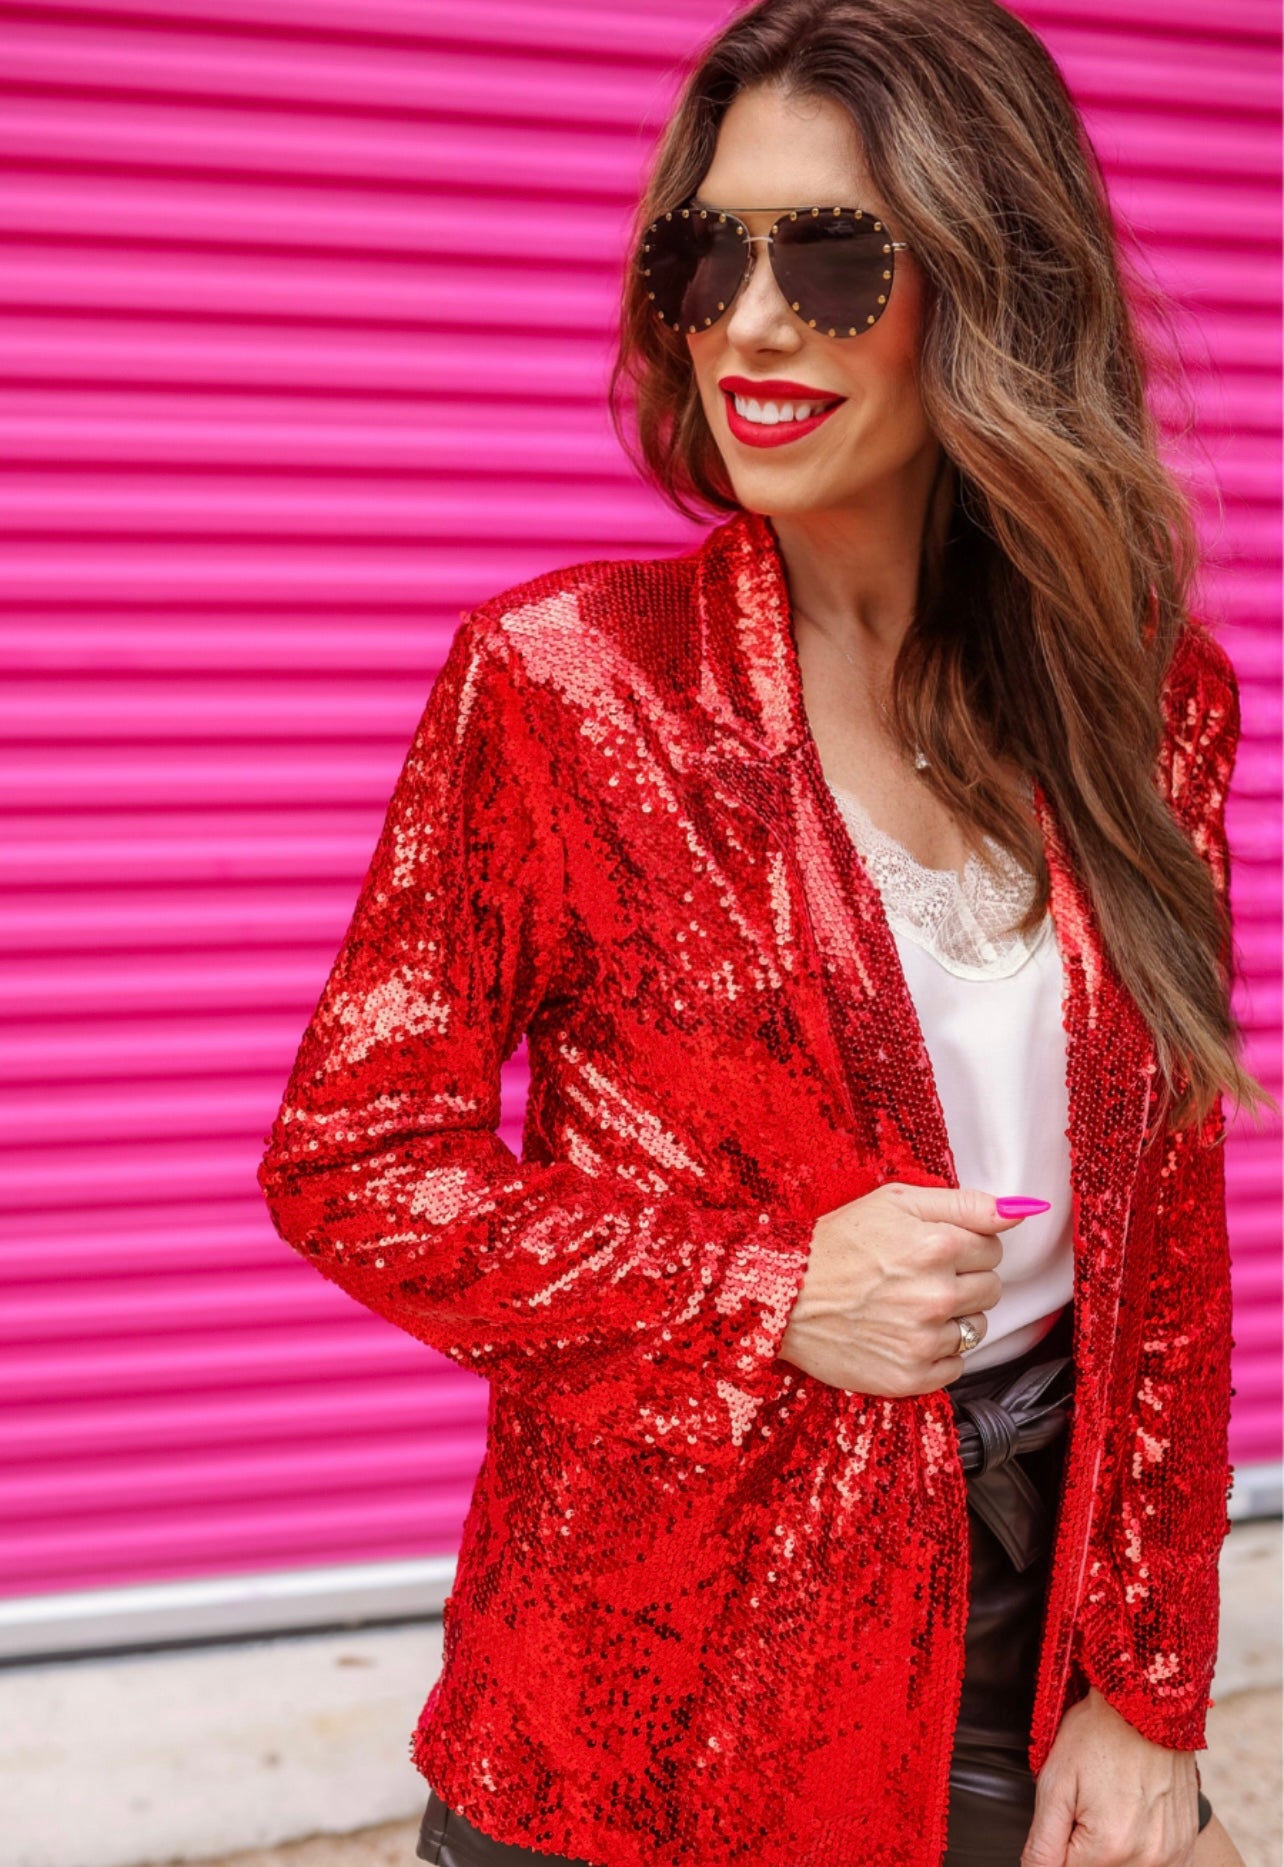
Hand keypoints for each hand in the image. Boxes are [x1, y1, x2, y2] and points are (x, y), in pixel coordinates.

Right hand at [777, 1181, 1027, 1396]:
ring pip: (977, 1329)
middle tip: (918, 1277)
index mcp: (938, 1246)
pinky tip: (904, 1335)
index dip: (964, 1246)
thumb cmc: (836, 1243)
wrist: (782, 1297)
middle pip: (991, 1289)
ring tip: (908, 1307)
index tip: (933, 1250)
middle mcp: (937, 1295)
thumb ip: (963, 1203)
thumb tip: (1020, 1211)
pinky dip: (937, 1353)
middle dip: (963, 1281)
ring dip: (951, 1318)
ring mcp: (925, 1340)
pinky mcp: (911, 1376)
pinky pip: (956, 1366)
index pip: (993, 1249)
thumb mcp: (894, 1201)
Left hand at [1022, 1686, 1201, 1866]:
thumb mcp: (1055, 1781)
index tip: (1066, 1816)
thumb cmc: (1098, 1735)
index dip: (1055, 1850)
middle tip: (1086, 1806)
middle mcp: (1146, 1862)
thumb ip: (1043, 1842)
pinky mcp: (1185, 1847)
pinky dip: (1136, 1854)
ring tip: (1110, 1808)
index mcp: (1108, 1849)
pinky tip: (1129, 1818)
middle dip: (1081, 1851)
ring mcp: (1171, 1856)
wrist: (1148, 1705)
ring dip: (1108, 1853)